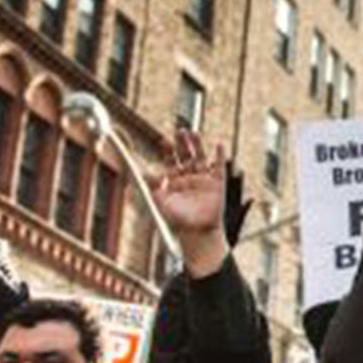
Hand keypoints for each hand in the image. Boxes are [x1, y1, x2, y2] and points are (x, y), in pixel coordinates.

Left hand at [151, 131, 230, 277]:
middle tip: (179, 131)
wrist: (198, 232)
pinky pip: (219, 166)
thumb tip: (142, 172)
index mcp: (175, 180)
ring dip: (198, 145)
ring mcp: (204, 179)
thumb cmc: (178, 220)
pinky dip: (220, 156)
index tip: (164, 141)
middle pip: (186, 154)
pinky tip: (218, 145)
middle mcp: (190, 176)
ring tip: (194, 133)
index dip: (168, 150)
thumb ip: (153, 186)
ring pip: (201, 157)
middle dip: (182, 143)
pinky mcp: (218, 183)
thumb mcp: (161, 202)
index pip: (171, 160)